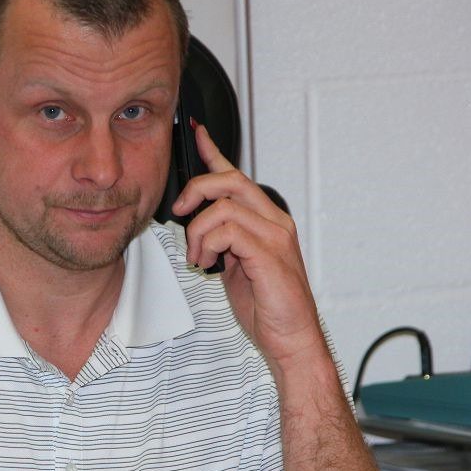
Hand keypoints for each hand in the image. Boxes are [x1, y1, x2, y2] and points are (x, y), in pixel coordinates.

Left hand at [171, 123, 324, 369]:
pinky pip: (228, 231)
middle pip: (230, 181)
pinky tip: (209, 264)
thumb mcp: (236, 266)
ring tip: (198, 257)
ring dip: (198, 231)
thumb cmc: (267, 307)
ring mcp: (275, 236)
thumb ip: (224, 241)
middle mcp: (275, 221)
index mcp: (267, 221)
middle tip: (179, 212)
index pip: (237, 176)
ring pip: (223, 206)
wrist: (290, 338)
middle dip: (196, 189)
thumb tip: (199, 225)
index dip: (214, 152)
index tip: (197, 132)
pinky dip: (208, 245)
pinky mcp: (269, 254)